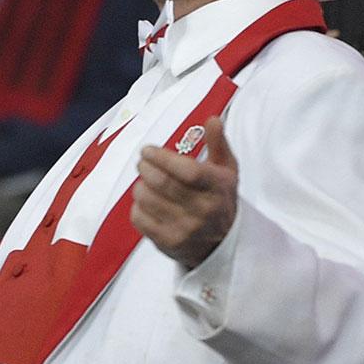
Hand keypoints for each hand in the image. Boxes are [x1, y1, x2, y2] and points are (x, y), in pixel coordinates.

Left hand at [132, 116, 236, 267]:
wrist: (223, 243)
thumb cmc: (220, 199)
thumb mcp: (226, 171)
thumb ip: (218, 143)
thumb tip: (212, 119)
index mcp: (217, 189)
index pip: (188, 171)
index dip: (163, 158)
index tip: (148, 150)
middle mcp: (203, 210)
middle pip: (163, 184)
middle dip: (146, 168)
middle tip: (142, 162)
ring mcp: (185, 229)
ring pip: (148, 200)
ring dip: (140, 185)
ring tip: (144, 180)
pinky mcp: (169, 243)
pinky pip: (140, 219)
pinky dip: (137, 206)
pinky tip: (145, 201)